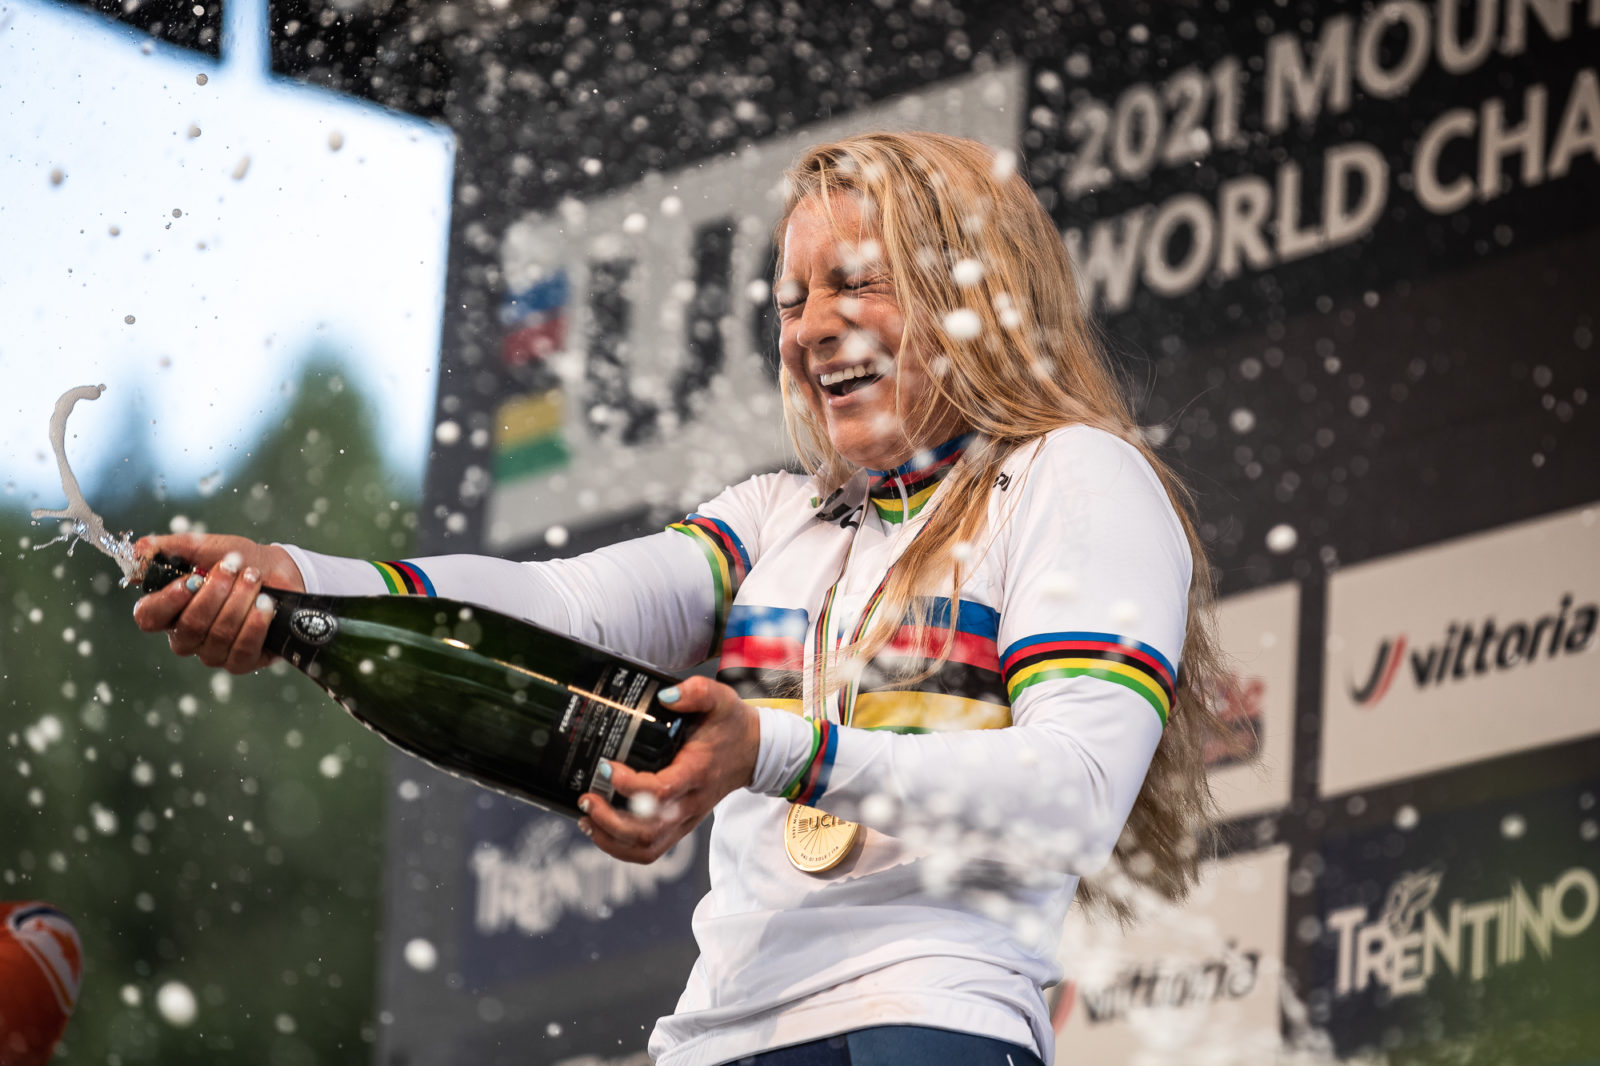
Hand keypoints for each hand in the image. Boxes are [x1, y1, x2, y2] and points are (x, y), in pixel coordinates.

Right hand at [131, 533, 304, 673]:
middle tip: (234, 568)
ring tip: (254, 577)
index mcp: (169, 610)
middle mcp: (186, 636)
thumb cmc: (236, 560)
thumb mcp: (202, 546)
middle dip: (216, 592)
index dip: (166, 602)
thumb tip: (136, 552)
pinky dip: (255, 624)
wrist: (277, 569)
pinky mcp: (240, 661)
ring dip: (239, 601)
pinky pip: (242, 650)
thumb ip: (167, 548)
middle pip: (190, 626)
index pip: (148, 617)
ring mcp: (212, 652)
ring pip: (218, 635)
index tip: (190, 581)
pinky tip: (265, 604)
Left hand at [577, 676, 759, 863]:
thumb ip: (696, 692)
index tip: (606, 766)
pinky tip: (598, 829)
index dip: (629, 784)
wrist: (753, 751)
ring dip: (610, 838)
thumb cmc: (731, 726)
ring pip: (646, 847)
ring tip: (586, 816)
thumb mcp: (719, 699)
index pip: (661, 791)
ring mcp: (686, 819)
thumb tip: (666, 696)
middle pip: (648, 830)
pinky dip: (620, 847)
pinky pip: (649, 850)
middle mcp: (691, 804)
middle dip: (609, 820)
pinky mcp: (680, 826)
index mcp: (697, 773)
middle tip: (587, 798)